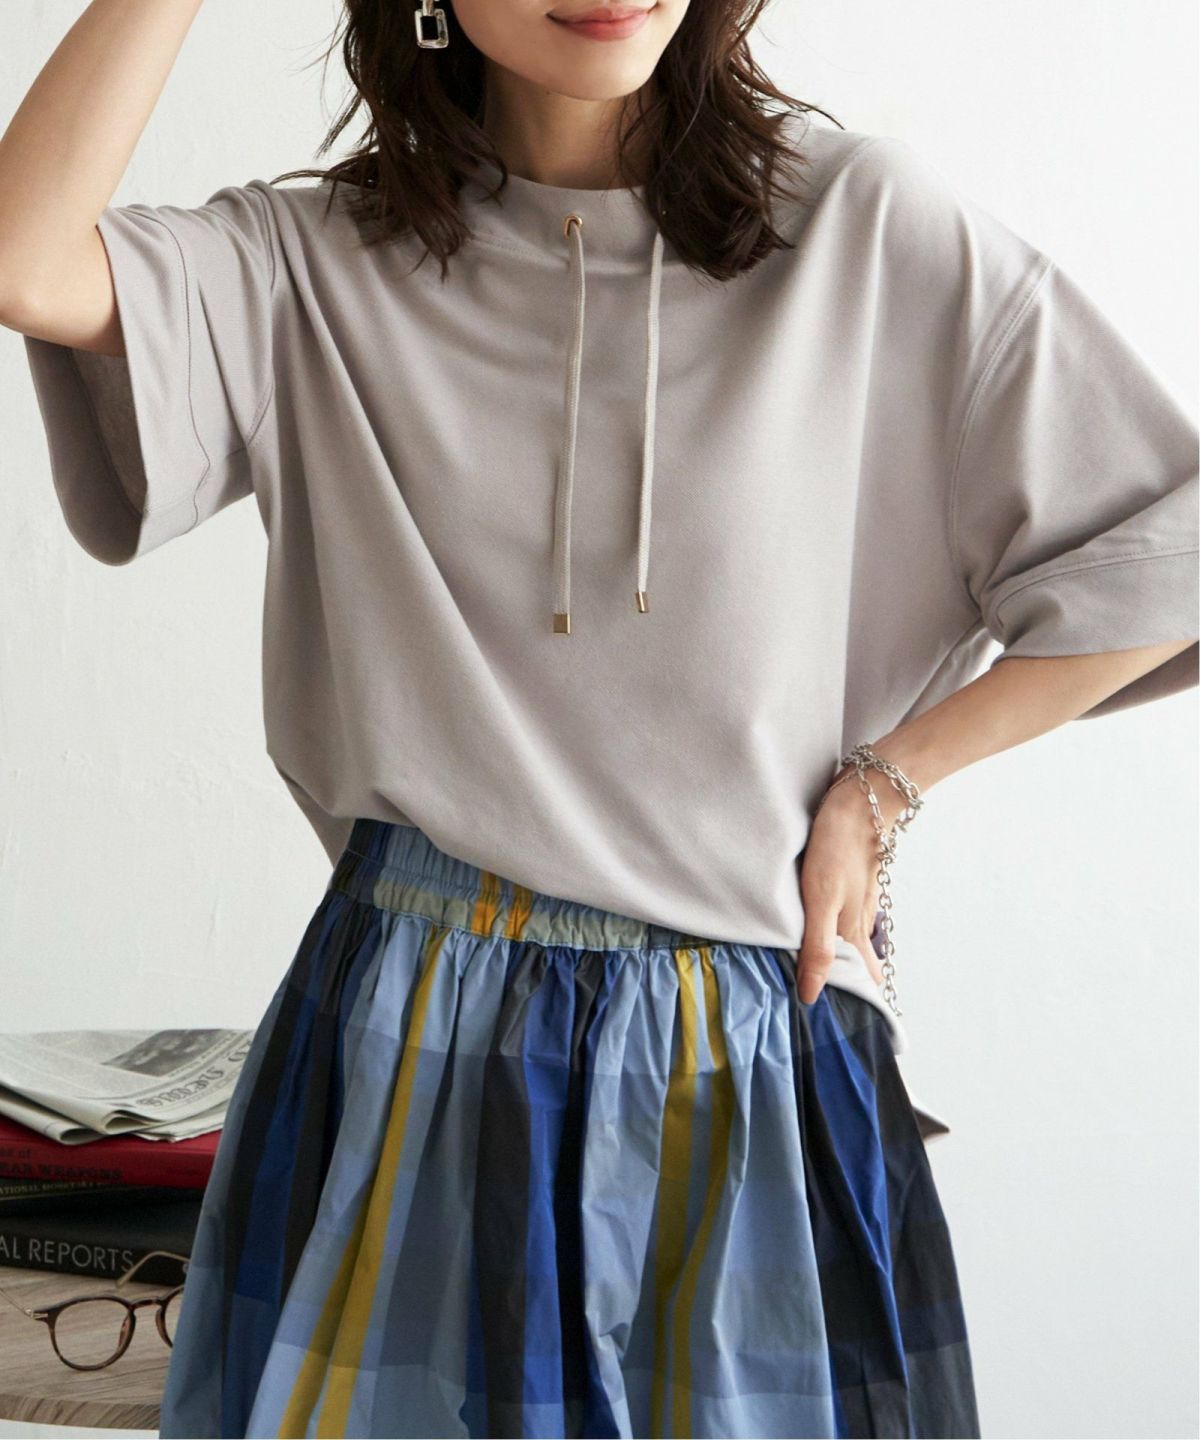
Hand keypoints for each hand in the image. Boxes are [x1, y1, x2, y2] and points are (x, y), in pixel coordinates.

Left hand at [794, 772, 904, 1003]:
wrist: (862, 797)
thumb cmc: (839, 848)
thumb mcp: (821, 901)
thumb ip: (817, 948)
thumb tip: (811, 995)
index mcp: (853, 931)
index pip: (863, 980)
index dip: (857, 1003)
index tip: (850, 1030)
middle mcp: (859, 920)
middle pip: (856, 963)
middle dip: (846, 985)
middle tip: (828, 1008)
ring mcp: (858, 899)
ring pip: (850, 940)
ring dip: (838, 958)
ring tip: (817, 976)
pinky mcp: (850, 880)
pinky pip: (842, 915)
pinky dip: (832, 930)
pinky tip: (818, 927)